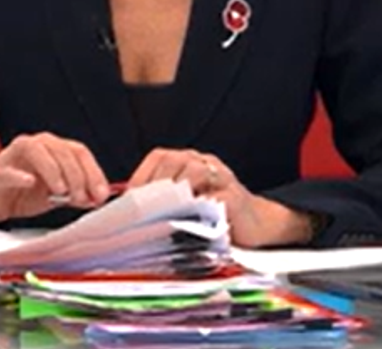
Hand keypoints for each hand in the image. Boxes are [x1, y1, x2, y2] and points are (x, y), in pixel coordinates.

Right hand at [0, 132, 111, 226]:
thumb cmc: (22, 193)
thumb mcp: (55, 195)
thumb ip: (77, 195)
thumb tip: (97, 199)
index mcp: (52, 150)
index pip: (78, 152)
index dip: (93, 172)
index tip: (101, 194)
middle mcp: (35, 146)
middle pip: (61, 149)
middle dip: (76, 175)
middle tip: (81, 197)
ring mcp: (13, 156)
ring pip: (36, 150)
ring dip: (53, 170)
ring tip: (61, 191)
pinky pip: (7, 170)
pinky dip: (19, 175)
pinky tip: (30, 182)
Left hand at [128, 148, 312, 246]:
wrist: (255, 223)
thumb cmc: (211, 213)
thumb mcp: (183, 201)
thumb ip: (159, 200)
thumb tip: (126, 209)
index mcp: (186, 160)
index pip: (158, 157)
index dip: (141, 176)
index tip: (128, 199)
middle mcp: (202, 162)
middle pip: (173, 160)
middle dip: (154, 184)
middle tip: (142, 208)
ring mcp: (221, 176)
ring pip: (194, 173)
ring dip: (175, 194)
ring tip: (163, 213)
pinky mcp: (236, 196)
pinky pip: (216, 197)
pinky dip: (200, 209)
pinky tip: (188, 222)